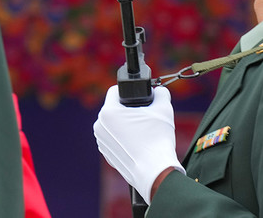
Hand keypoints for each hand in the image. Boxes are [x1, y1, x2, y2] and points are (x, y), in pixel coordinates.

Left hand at [93, 85, 183, 201]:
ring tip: (142, 131)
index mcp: (108, 112)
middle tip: (144, 116)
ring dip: (125, 124)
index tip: (139, 98)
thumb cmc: (157, 139)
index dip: (129, 91)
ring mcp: (101, 141)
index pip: (115, 91)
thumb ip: (160, 93)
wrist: (155, 171)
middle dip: (128, 109)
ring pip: (113, 123)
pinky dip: (123, 138)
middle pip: (114, 108)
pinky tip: (137, 143)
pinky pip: (114, 138)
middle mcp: (99, 125)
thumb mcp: (163, 108)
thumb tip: (158, 90)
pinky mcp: (106, 153)